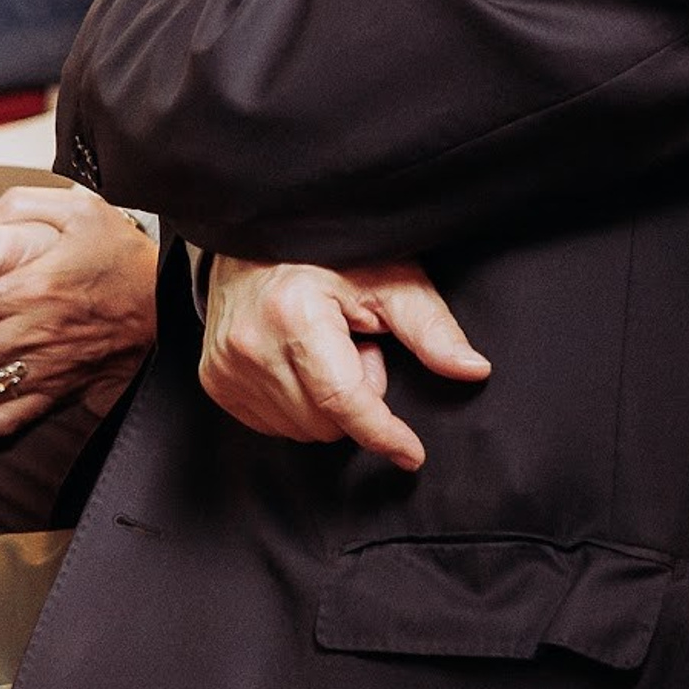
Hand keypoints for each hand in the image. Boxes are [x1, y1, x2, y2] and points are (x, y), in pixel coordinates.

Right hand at [199, 259, 488, 470]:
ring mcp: (225, 366)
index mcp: (294, 316)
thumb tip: (473, 369)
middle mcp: (250, 345)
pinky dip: (299, 403)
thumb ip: (431, 329)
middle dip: (356, 394)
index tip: (412, 454)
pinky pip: (273, 425)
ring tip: (327, 348)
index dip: (384, 433)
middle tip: (357, 344)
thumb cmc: (330, 253)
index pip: (344, 401)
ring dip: (326, 400)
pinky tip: (300, 361)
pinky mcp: (215, 381)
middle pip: (326, 422)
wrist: (259, 235)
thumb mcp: (390, 278)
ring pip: (301, 430)